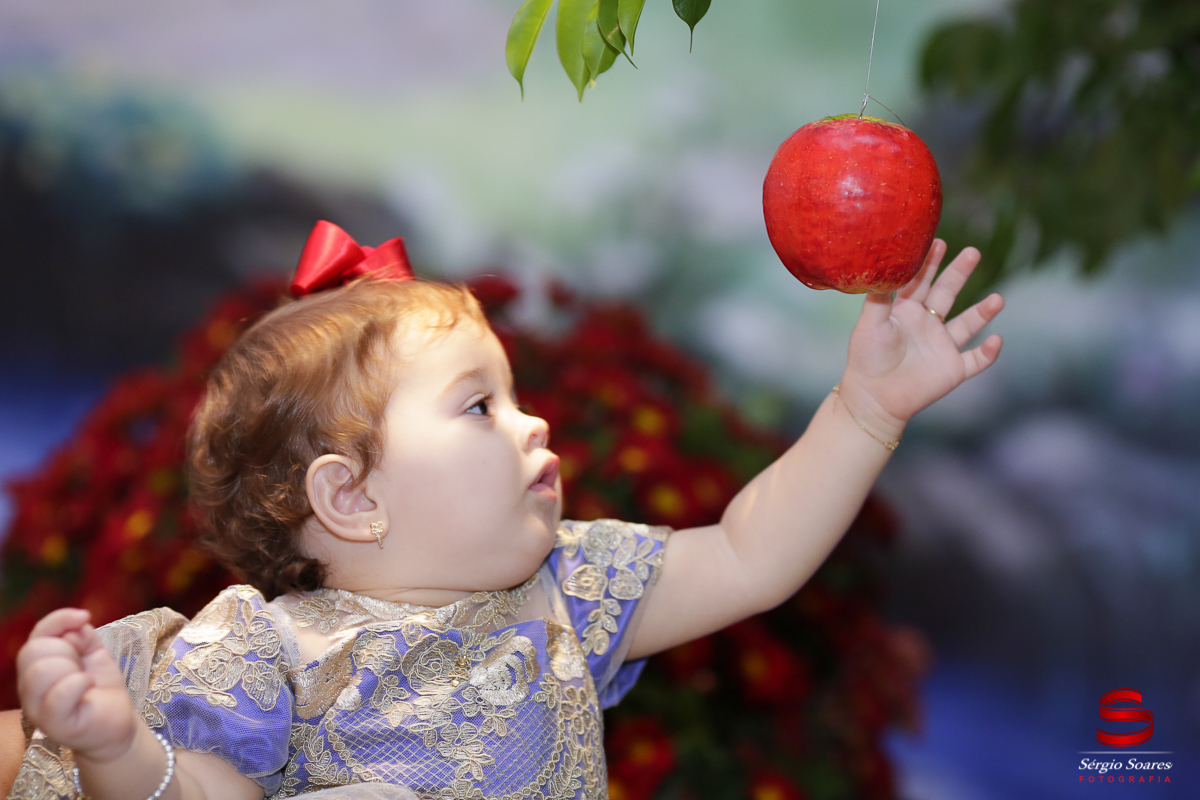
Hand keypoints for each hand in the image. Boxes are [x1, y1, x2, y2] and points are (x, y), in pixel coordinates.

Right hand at [17, 609, 136, 762]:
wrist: (117, 722)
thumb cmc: (100, 686)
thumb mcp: (93, 652)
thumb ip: (80, 633)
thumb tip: (75, 622)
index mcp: (35, 667)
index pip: (36, 636)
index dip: (59, 620)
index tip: (84, 617)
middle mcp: (29, 688)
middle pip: (34, 651)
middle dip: (68, 649)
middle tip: (83, 666)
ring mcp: (38, 709)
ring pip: (41, 671)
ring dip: (72, 668)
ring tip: (85, 679)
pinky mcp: (54, 725)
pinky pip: (58, 694)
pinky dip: (79, 683)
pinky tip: (89, 685)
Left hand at [839, 240, 1003, 438]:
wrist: (873, 399)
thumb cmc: (866, 360)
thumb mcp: (869, 324)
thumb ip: (877, 298)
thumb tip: (880, 268)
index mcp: (905, 312)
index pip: (920, 281)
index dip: (929, 263)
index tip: (938, 241)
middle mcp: (927, 325)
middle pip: (947, 293)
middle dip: (959, 273)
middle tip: (973, 252)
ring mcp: (942, 346)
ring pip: (968, 325)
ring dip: (983, 313)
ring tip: (998, 300)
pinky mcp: (952, 370)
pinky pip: (976, 360)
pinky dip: (988, 353)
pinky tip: (996, 341)